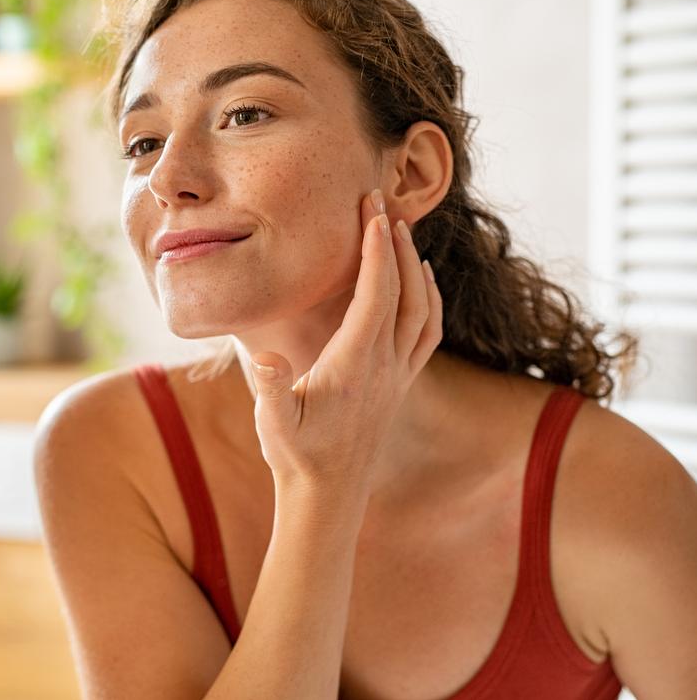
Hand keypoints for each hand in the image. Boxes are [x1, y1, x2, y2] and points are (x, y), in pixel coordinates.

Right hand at [249, 189, 441, 515]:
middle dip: (395, 243)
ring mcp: (398, 374)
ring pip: (424, 309)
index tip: (371, 210)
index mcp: (355, 364)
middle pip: (404, 291)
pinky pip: (428, 332)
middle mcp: (386, 365)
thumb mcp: (274, 424)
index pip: (375, 294)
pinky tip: (421, 283)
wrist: (328, 496)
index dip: (376, 249)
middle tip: (381, 203)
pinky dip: (430, 298)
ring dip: (416, 266)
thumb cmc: (296, 456)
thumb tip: (269, 358)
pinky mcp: (401, 384)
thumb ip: (272, 389)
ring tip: (401, 232)